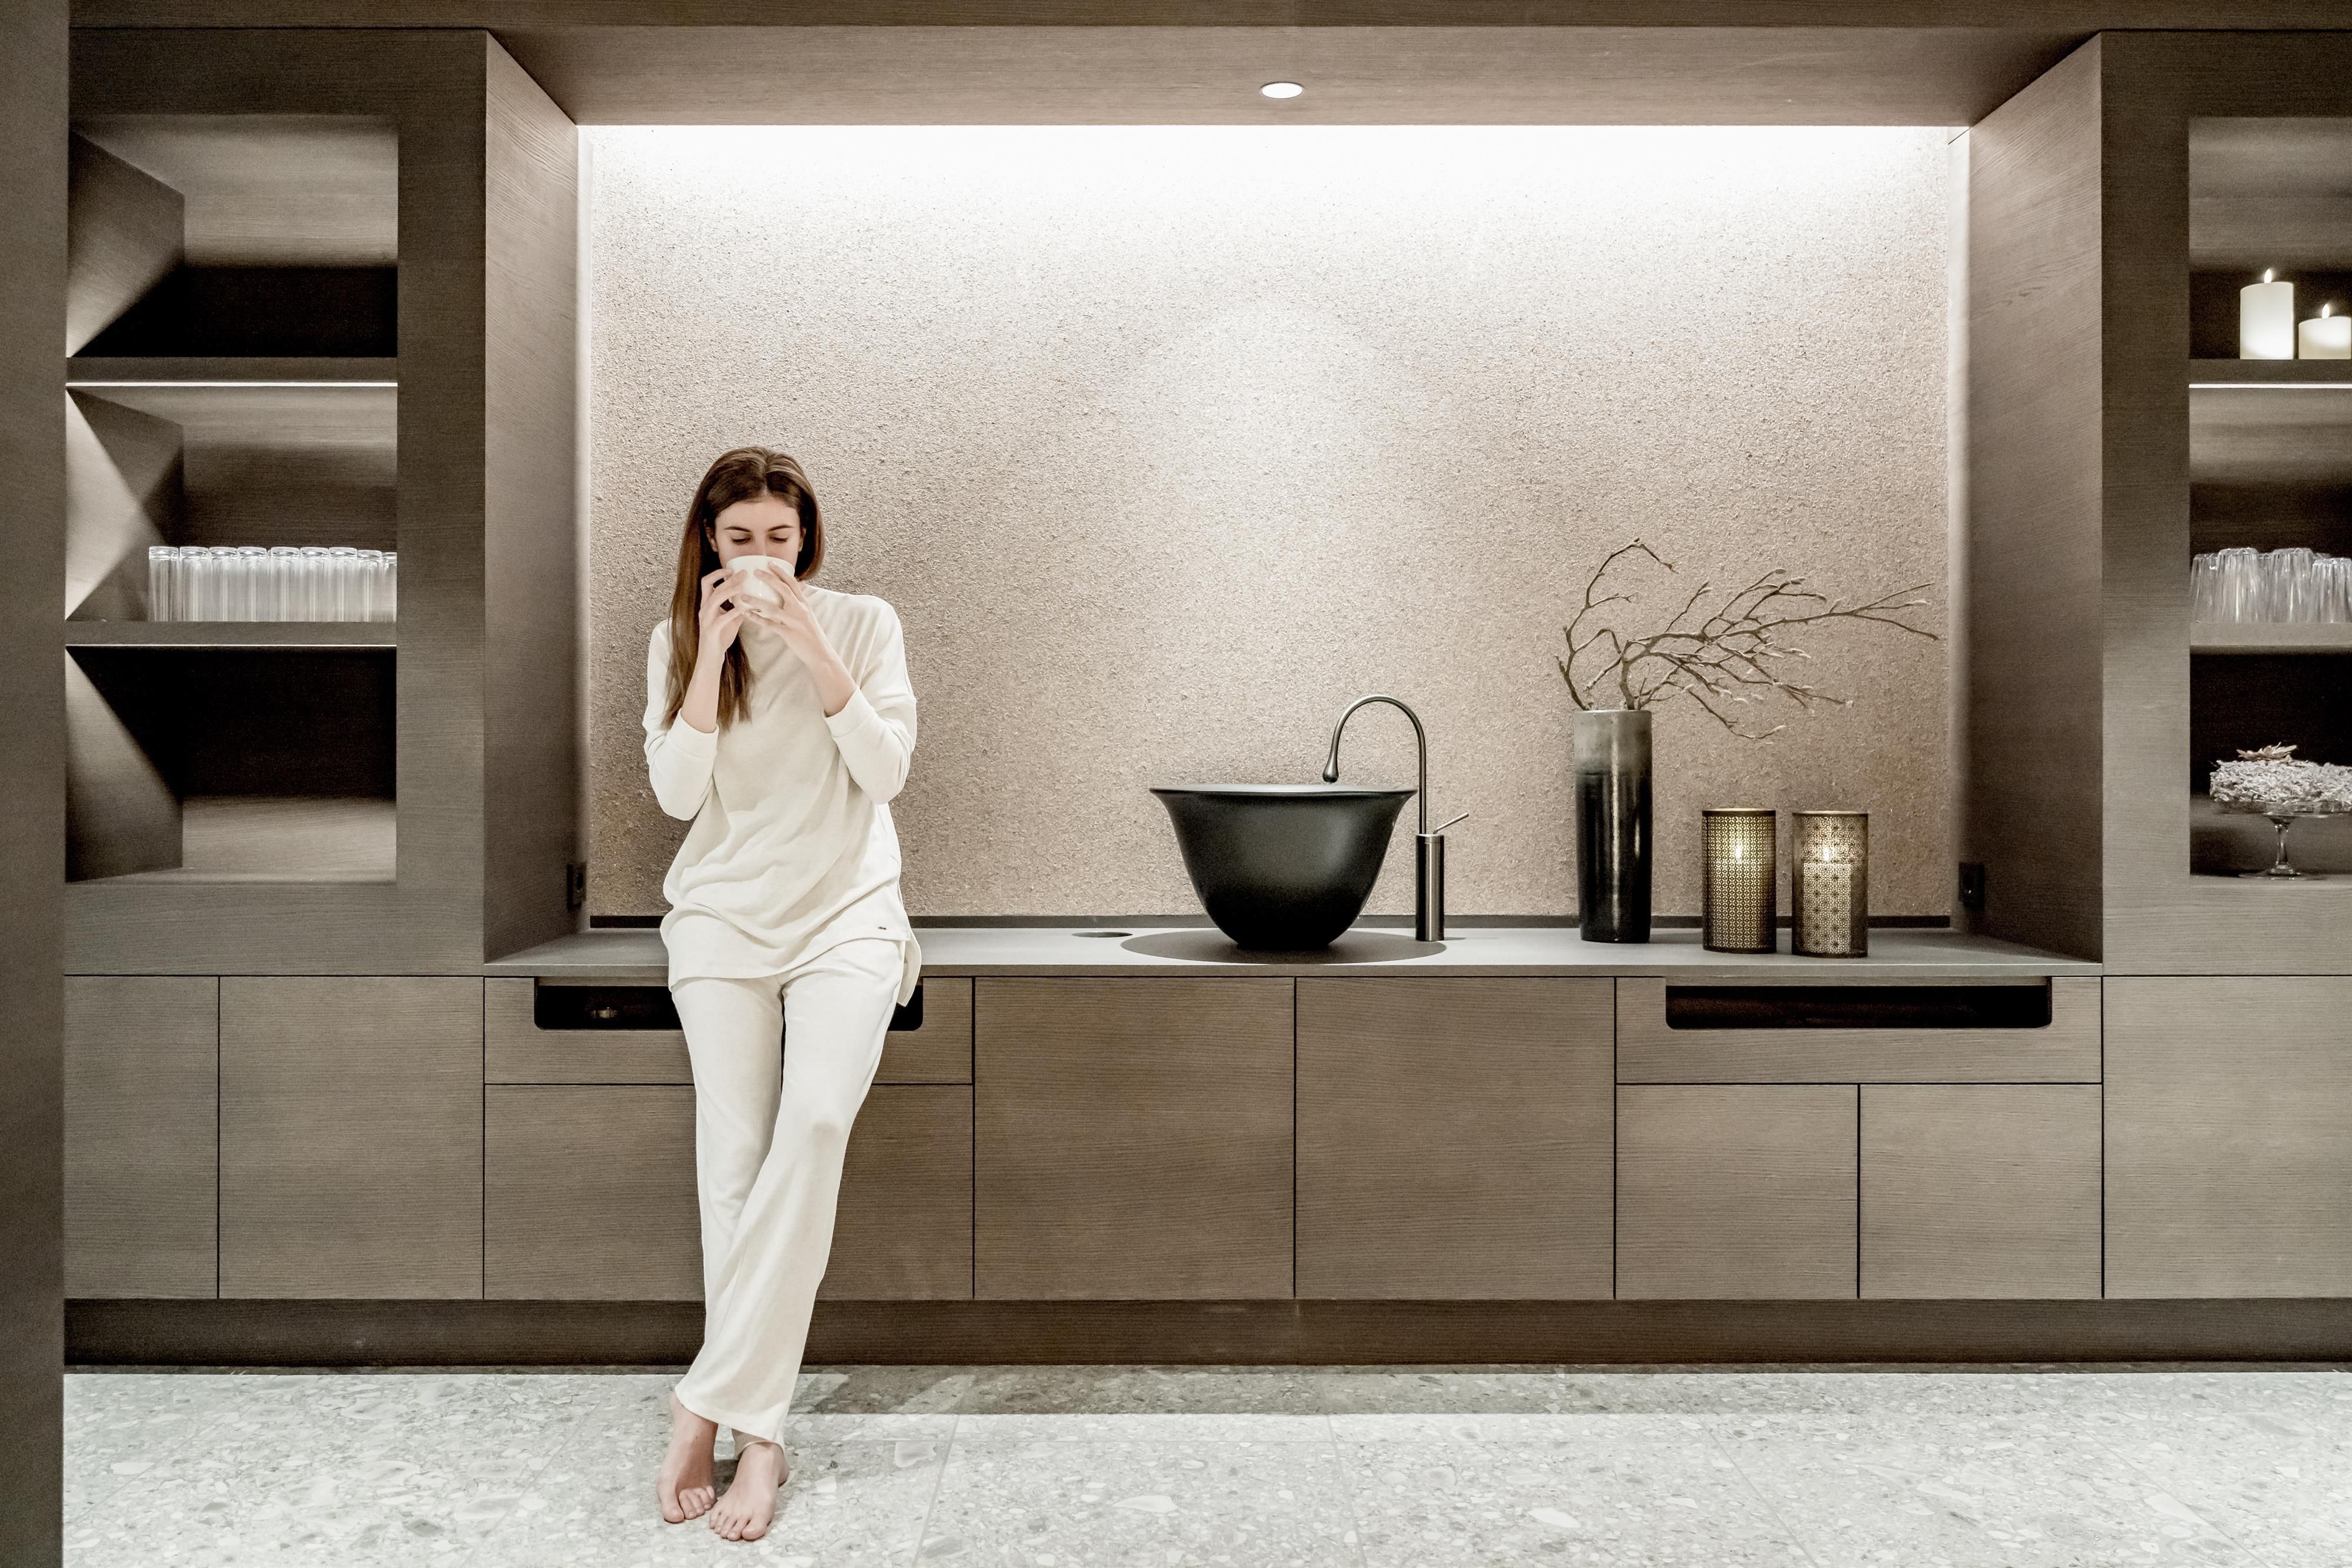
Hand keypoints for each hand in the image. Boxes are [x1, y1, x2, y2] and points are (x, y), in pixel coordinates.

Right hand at [695, 566, 749, 658]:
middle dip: (726, 578)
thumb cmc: (720, 637)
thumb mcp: (731, 619)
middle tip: (743, 573)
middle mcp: (704, 609)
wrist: (711, 657)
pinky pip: (721, 619)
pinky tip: (743, 608)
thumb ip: (738, 608)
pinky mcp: (712, 630)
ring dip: (729, 591)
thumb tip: (752, 599)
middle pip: (710, 586)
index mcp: (706, 605)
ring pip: (714, 600)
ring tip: (742, 587)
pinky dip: (732, 612)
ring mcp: (706, 619)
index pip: (707, 582)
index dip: (718, 573)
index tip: (732, 569)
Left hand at [738, 570, 858, 717]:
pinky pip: (769, 624)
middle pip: (783, 590)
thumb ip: (798, 605)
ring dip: (756, 601)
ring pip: (772, 607)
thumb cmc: (812, 635)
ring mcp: (793, 621)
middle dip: (769, 579)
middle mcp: (800, 609)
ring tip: (742, 596)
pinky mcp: (787, 633)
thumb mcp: (808, 616)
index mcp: (804, 604)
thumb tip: (789, 595)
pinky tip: (746, 615)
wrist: (820, 653)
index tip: (770, 563)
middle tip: (755, 572)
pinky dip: (757, 619)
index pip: (793, 583)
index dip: (781, 572)